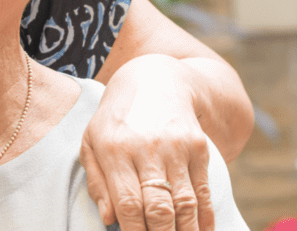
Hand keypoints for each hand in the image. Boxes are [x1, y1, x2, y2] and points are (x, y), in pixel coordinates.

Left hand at [81, 54, 213, 230]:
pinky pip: (203, 191)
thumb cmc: (116, 119)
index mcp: (114, 149)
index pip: (127, 203)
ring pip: (184, 203)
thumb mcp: (92, 142)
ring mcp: (176, 147)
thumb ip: (97, 182)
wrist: (154, 79)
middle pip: (158, 207)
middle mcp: (147, 148)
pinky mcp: (199, 147)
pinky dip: (204, 218)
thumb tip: (109, 219)